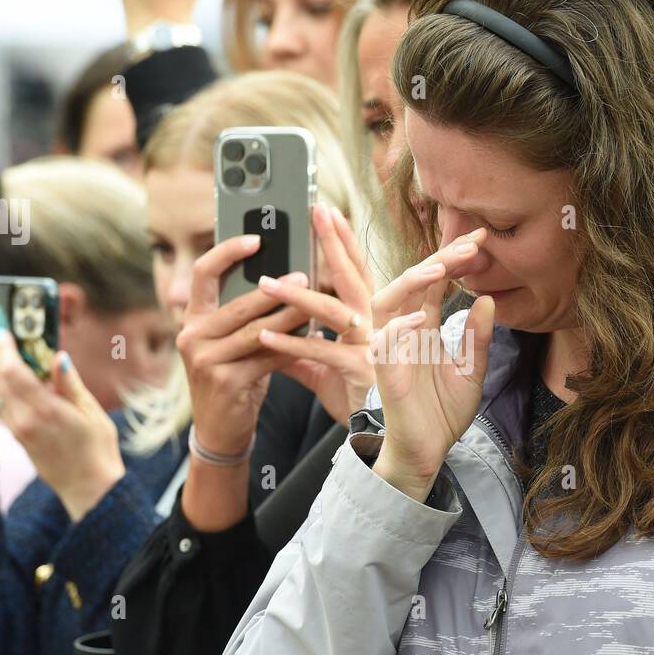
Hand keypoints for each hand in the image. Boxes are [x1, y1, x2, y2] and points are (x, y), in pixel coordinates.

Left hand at [0, 321, 123, 521]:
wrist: (87, 486)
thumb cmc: (97, 448)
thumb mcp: (91, 412)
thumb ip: (70, 384)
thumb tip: (58, 356)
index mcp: (46, 411)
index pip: (14, 374)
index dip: (4, 349)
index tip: (2, 329)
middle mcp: (24, 420)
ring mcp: (16, 429)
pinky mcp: (14, 434)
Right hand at [177, 236, 308, 457]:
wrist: (220, 430)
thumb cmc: (234, 377)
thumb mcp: (231, 343)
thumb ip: (246, 315)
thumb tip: (288, 276)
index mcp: (192, 319)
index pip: (202, 273)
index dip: (228, 252)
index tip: (256, 238)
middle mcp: (191, 336)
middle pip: (238, 304)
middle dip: (275, 289)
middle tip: (305, 274)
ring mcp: (205, 361)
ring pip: (256, 331)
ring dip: (289, 317)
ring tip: (315, 303)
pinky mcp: (224, 382)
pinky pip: (266, 358)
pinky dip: (291, 347)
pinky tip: (312, 340)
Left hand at [255, 205, 376, 425]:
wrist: (389, 443)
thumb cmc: (366, 405)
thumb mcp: (330, 375)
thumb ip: (305, 356)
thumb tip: (272, 341)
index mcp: (376, 322)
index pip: (359, 275)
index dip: (344, 243)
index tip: (328, 212)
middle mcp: (379, 328)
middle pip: (354, 279)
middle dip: (334, 243)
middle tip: (315, 211)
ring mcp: (373, 348)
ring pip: (334, 311)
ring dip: (297, 295)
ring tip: (264, 281)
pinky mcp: (361, 372)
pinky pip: (322, 353)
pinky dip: (292, 344)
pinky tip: (264, 334)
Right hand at [369, 229, 495, 501]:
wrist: (429, 451)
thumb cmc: (443, 412)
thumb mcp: (472, 370)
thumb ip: (478, 337)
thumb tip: (487, 299)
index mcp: (425, 327)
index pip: (436, 282)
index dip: (455, 258)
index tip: (482, 239)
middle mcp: (406, 331)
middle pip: (412, 282)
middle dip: (439, 258)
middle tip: (470, 244)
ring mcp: (393, 349)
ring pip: (388, 302)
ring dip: (412, 282)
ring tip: (441, 268)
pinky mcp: (387, 373)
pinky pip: (384, 343)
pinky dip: (399, 327)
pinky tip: (422, 316)